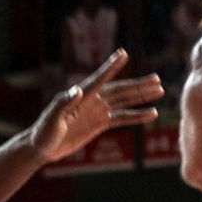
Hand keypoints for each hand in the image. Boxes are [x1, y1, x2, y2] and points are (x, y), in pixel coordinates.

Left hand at [29, 51, 161, 161]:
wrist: (42, 147)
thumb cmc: (43, 132)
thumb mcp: (51, 119)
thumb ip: (62, 104)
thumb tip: (76, 89)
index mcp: (79, 97)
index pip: (99, 79)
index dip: (111, 67)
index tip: (123, 54)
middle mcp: (91, 100)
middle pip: (119, 90)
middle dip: (138, 84)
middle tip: (157, 78)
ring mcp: (97, 111)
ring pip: (124, 101)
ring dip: (140, 95)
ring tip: (160, 89)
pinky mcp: (99, 123)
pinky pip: (122, 118)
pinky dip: (137, 116)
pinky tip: (151, 113)